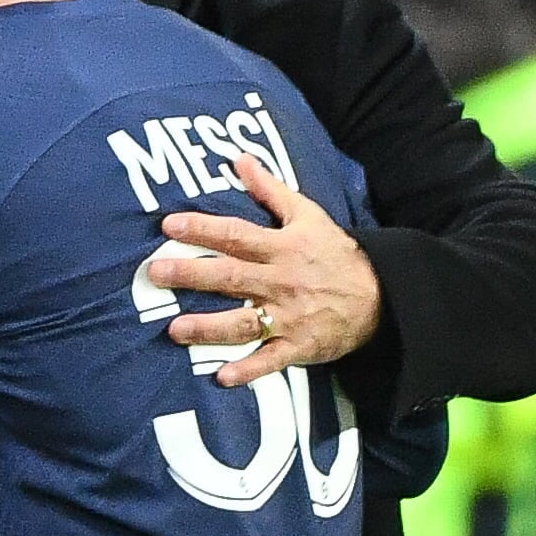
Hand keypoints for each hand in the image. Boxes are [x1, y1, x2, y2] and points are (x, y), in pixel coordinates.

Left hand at [147, 154, 380, 387]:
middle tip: (156, 273)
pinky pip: (271, 360)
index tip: (169, 226)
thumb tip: (239, 159)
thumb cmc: (335, 253)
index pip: (235, 234)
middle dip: (191, 276)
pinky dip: (249, 369)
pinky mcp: (298, 346)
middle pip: (231, 277)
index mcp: (281, 247)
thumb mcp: (307, 214)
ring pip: (243, 322)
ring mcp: (289, 317)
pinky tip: (222, 376)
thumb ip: (270, 189)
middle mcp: (281, 282)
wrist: (380, 296)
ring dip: (209, 327)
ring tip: (175, 330)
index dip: (202, 229)